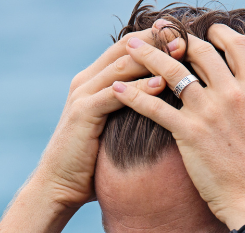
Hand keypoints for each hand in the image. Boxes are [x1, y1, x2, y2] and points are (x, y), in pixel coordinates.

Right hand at [0, 25, 184, 232]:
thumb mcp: (114, 129)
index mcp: (94, 80)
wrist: (58, 185)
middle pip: (125, 48)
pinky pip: (115, 94)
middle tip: (186, 36)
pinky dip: (139, 88)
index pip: (127, 48)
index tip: (184, 36)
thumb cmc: (91, 162)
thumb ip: (131, 111)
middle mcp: (86, 80)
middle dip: (157, 41)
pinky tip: (162, 85)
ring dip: (153, 58)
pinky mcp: (82, 113)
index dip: (155, 39)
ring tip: (180, 52)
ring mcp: (82, 94)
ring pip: (121, 65)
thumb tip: (165, 108)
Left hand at [111, 25, 244, 230]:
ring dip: (147, 55)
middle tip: (161, 35)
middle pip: (200, 52)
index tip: (206, 32)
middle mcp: (233, 93)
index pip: (236, 47)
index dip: (219, 34)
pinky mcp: (188, 132)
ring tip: (129, 46)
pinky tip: (115, 89)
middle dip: (178, 39)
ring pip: (171, 71)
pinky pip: (153, 106)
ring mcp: (209, 111)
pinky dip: (131, 95)